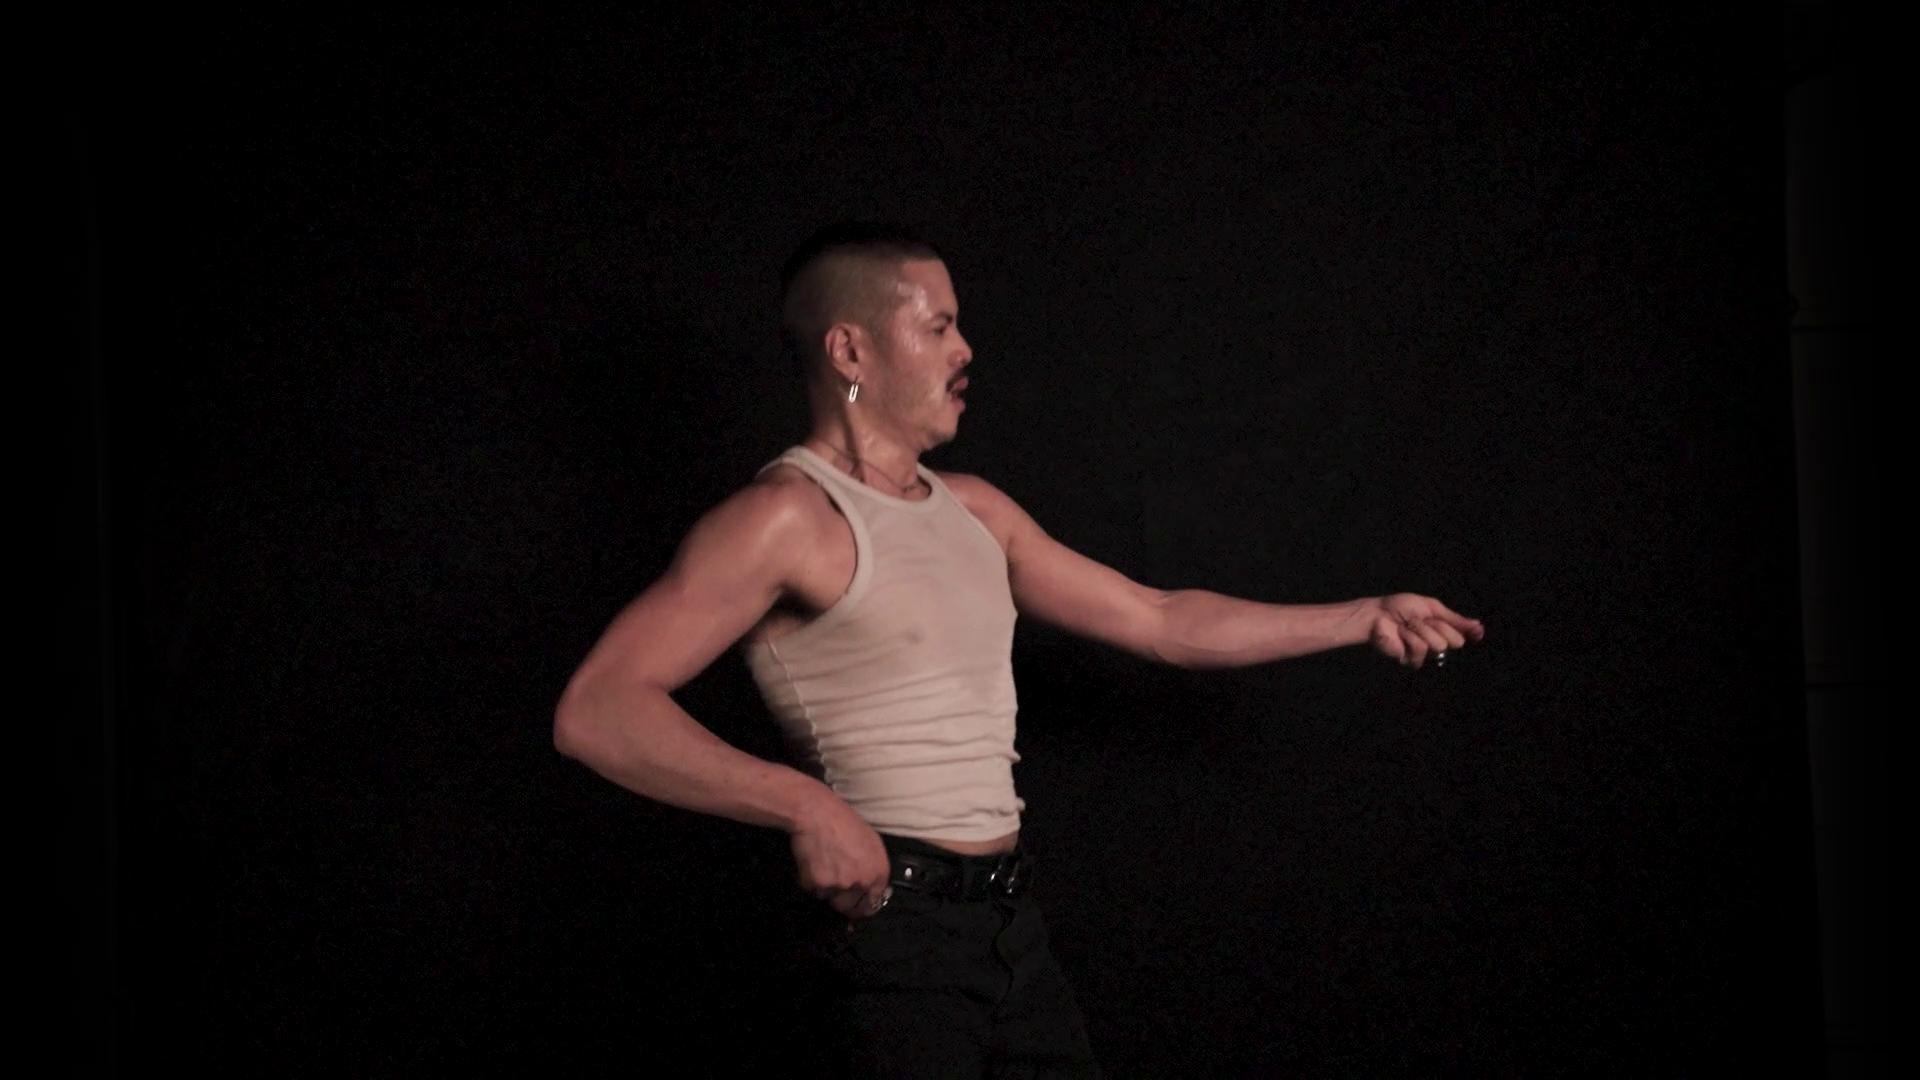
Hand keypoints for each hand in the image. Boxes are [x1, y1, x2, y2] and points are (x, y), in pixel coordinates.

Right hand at [789, 787, 892, 918]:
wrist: (817, 813)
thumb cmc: (844, 821)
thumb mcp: (871, 842)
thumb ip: (873, 867)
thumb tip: (872, 888)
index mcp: (878, 872)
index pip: (873, 904)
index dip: (862, 906)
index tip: (855, 904)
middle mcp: (861, 882)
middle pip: (849, 907)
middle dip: (841, 900)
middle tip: (833, 884)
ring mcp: (839, 885)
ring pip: (829, 898)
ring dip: (825, 888)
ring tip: (822, 865)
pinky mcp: (817, 884)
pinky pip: (813, 889)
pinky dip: (810, 880)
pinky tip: (811, 861)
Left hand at [1368, 593, 1483, 668]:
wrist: (1378, 614)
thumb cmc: (1401, 607)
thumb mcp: (1431, 607)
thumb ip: (1454, 618)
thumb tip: (1479, 626)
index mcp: (1442, 629)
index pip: (1463, 635)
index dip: (1469, 632)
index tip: (1477, 633)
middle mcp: (1436, 643)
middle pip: (1454, 641)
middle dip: (1438, 626)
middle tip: (1421, 619)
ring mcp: (1424, 654)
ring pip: (1438, 645)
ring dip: (1420, 629)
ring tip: (1407, 625)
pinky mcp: (1411, 660)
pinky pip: (1421, 649)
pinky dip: (1410, 637)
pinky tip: (1401, 634)